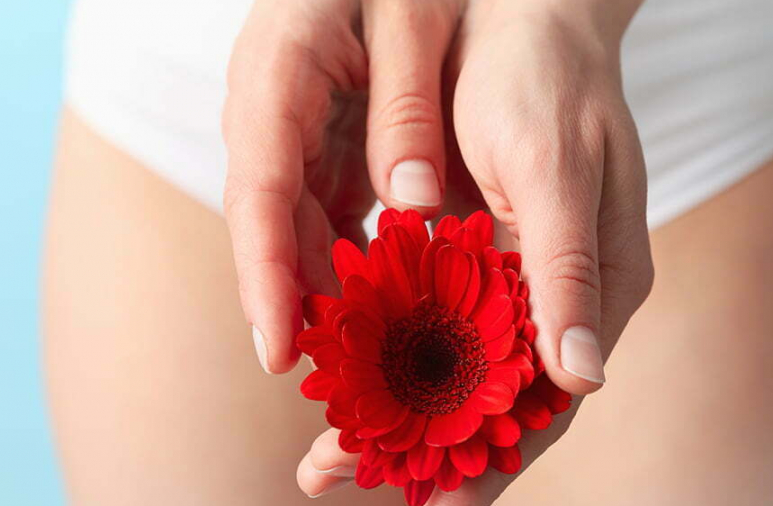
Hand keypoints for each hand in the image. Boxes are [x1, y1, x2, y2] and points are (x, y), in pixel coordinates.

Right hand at [222, 0, 461, 372]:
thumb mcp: (412, 17)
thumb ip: (406, 103)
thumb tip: (412, 205)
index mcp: (278, 72)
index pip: (260, 189)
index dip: (265, 275)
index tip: (278, 350)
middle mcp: (271, 111)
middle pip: (272, 223)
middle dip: (295, 303)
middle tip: (338, 380)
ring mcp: (293, 131)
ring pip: (298, 226)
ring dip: (327, 291)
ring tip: (368, 358)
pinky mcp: (321, 144)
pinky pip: (326, 213)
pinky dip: (351, 259)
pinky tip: (389, 301)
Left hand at [295, 0, 652, 503]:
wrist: (531, 16)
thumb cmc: (549, 81)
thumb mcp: (554, 167)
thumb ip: (570, 269)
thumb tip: (583, 375)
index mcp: (597, 287)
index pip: (546, 401)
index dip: (487, 458)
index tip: (421, 498)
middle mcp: (562, 296)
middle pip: (498, 401)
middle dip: (424, 446)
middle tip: (330, 472)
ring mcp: (523, 279)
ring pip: (464, 370)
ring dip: (401, 409)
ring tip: (332, 445)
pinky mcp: (487, 256)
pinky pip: (442, 323)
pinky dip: (396, 354)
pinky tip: (348, 373)